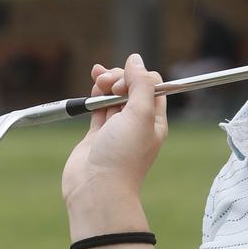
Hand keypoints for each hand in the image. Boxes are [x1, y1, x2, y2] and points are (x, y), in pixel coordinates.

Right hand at [61, 53, 168, 207]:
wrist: (97, 188)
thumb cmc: (123, 156)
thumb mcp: (140, 114)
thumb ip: (141, 84)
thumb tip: (136, 60)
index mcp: (154, 121)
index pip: (152, 87)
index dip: (138, 77)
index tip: (125, 83)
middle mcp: (137, 125)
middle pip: (132, 88)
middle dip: (120, 78)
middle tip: (109, 83)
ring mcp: (116, 130)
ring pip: (113, 96)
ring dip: (107, 83)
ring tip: (98, 78)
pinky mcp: (97, 135)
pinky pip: (98, 108)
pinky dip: (96, 95)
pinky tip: (93, 88)